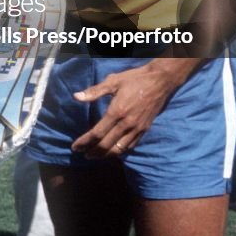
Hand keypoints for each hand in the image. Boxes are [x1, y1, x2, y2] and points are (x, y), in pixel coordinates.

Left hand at [70, 59, 194, 157]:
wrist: (160, 82)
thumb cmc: (135, 79)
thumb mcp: (113, 81)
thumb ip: (94, 91)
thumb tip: (76, 97)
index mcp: (117, 112)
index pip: (97, 133)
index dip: (85, 142)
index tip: (75, 147)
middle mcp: (127, 124)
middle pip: (107, 145)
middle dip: (93, 151)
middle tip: (82, 154)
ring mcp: (137, 129)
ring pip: (119, 149)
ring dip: (105, 155)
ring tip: (94, 156)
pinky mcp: (145, 130)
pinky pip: (130, 145)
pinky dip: (120, 151)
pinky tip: (113, 151)